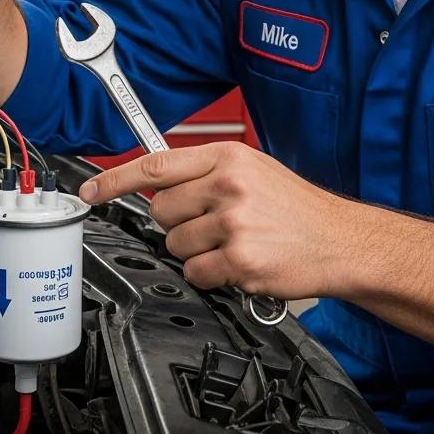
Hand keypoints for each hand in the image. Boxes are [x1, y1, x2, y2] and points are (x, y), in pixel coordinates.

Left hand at [78, 142, 350, 298]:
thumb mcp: (254, 171)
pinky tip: (239, 265)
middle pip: (160, 211)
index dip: (115, 179)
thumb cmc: (298, 209)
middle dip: (177, 224)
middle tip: (211, 226)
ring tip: (233, 244)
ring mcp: (233, 223)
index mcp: (227, 158)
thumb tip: (160, 184)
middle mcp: (228, 185)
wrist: (342, 241)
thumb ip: (208, 173)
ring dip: (197, 252)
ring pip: (175, 245)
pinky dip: (212, 276)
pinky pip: (196, 274)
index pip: (155, 165)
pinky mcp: (240, 259)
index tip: (91, 190)